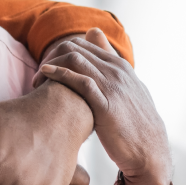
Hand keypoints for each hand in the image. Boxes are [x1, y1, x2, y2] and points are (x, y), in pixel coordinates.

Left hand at [40, 28, 172, 184]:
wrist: (149, 152)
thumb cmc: (133, 122)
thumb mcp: (126, 88)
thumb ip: (109, 62)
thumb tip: (94, 33)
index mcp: (121, 66)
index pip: (83, 44)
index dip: (60, 52)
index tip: (47, 67)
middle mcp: (117, 72)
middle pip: (75, 48)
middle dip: (51, 57)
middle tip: (37, 75)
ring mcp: (113, 86)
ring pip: (75, 59)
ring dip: (50, 65)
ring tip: (36, 81)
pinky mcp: (106, 104)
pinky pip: (80, 81)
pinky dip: (59, 74)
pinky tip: (44, 76)